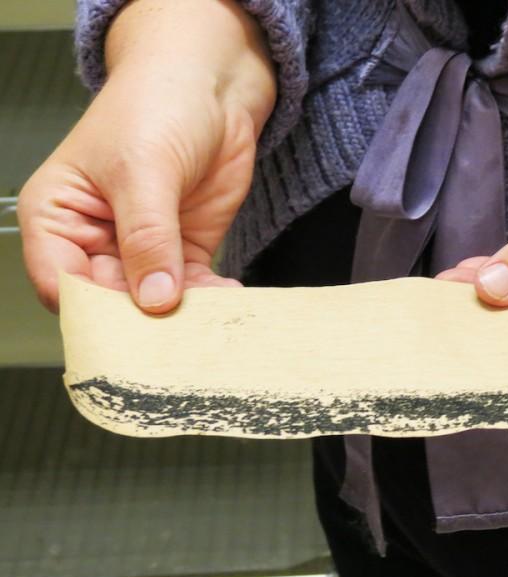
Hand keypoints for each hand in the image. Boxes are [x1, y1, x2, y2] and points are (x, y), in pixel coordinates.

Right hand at [18, 0, 275, 312]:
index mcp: (58, 216)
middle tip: (176, 339)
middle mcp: (95, 240)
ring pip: (154, 303)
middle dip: (143, 323)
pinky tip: (229, 302)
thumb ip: (147, 237)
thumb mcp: (144, 170)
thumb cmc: (158, 104)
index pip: (62, 283)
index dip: (92, 312)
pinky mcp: (184, 252)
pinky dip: (210, 301)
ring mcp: (142, 249)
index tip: (130, 331)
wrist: (214, 85)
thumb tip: (154, 299)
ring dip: (182, 317)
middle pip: (110, 303)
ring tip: (210, 325)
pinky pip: (193, 290)